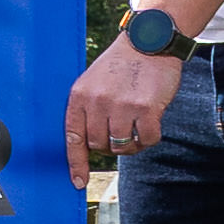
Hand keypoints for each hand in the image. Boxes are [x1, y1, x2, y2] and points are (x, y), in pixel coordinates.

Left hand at [65, 38, 181, 168]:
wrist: (149, 41)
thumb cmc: (121, 65)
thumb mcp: (93, 81)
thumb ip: (88, 108)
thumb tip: (89, 145)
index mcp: (80, 95)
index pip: (73, 137)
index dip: (76, 163)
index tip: (78, 182)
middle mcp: (98, 102)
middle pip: (99, 145)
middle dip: (109, 145)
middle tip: (120, 132)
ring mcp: (122, 106)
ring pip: (121, 146)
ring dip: (130, 144)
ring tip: (135, 129)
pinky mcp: (146, 108)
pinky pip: (146, 140)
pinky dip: (149, 138)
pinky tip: (150, 124)